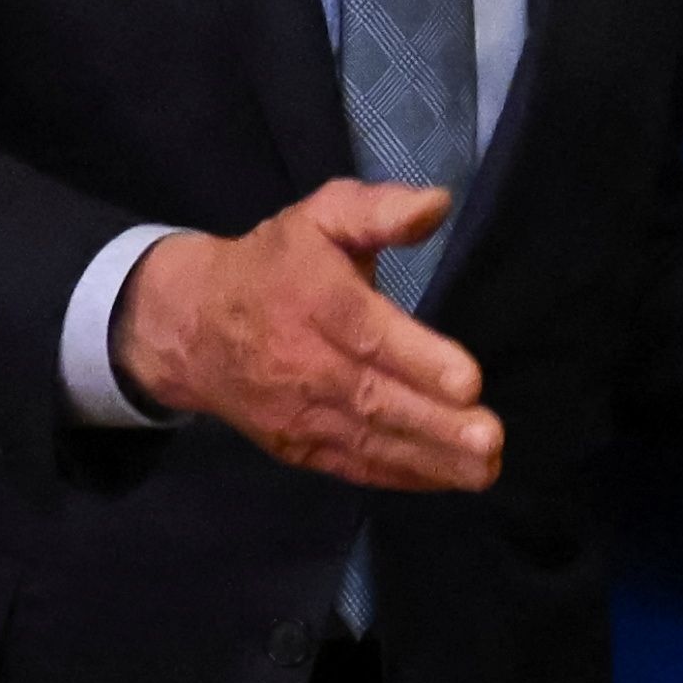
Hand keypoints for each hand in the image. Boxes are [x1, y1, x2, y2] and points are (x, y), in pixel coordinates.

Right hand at [116, 182, 498, 493]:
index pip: (367, 333)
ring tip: (484, 469)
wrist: (193, 326)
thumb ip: (378, 210)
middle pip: (373, 397)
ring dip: (430, 458)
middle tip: (489, 437)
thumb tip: (438, 204)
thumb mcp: (320, 216)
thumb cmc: (275, 265)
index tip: (469, 381)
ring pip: (368, 439)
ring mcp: (297, 412)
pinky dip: (401, 476)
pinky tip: (447, 478)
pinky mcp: (297, 447)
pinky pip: (353, 465)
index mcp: (313, 297)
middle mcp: (303, 361)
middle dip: (435, 422)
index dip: (418, 358)